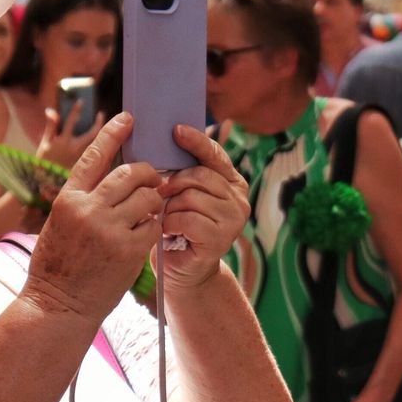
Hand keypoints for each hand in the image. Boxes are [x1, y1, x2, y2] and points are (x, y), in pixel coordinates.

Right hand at [24, 114, 162, 322]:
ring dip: (153, 203)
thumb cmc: (60, 264)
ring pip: (149, 198)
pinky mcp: (128, 249)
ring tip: (144, 215)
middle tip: (153, 182)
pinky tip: (142, 238)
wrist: (59, 304)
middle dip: (148, 175)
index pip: (94, 157)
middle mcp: (88, 209)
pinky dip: (153, 228)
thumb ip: (86, 199)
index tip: (130, 118)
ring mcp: (109, 229)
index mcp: (68, 199)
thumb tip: (115, 179)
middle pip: (131, 173)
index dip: (114, 134)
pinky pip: (154, 226)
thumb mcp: (62, 223)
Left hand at [155, 125, 251, 289]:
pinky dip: (171, 224)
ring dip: (171, 209)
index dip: (195, 141)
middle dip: (173, 185)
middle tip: (162, 199)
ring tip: (170, 220)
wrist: (184, 270)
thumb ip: (184, 173)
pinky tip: (171, 232)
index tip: (175, 130)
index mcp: (233, 183)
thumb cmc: (178, 229)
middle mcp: (239, 198)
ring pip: (190, 197)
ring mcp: (234, 219)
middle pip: (198, 175)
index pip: (214, 154)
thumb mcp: (182, 195)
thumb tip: (168, 140)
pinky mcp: (222, 237)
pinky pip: (187, 218)